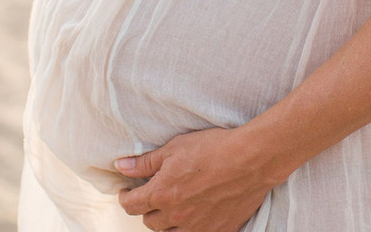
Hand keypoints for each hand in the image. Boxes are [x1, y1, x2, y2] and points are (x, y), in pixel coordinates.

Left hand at [115, 128, 271, 231]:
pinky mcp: (218, 231)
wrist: (249, 160)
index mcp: (162, 194)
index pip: (131, 205)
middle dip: (146, 208)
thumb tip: (121, 165)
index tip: (126, 191)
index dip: (124, 198)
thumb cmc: (212, 148)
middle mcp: (176, 216)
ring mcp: (198, 227)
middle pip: (149, 222)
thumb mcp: (173, 148)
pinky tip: (194, 213)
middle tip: (151, 194)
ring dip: (166, 222)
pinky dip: (189, 228)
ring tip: (171, 206)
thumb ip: (145, 162)